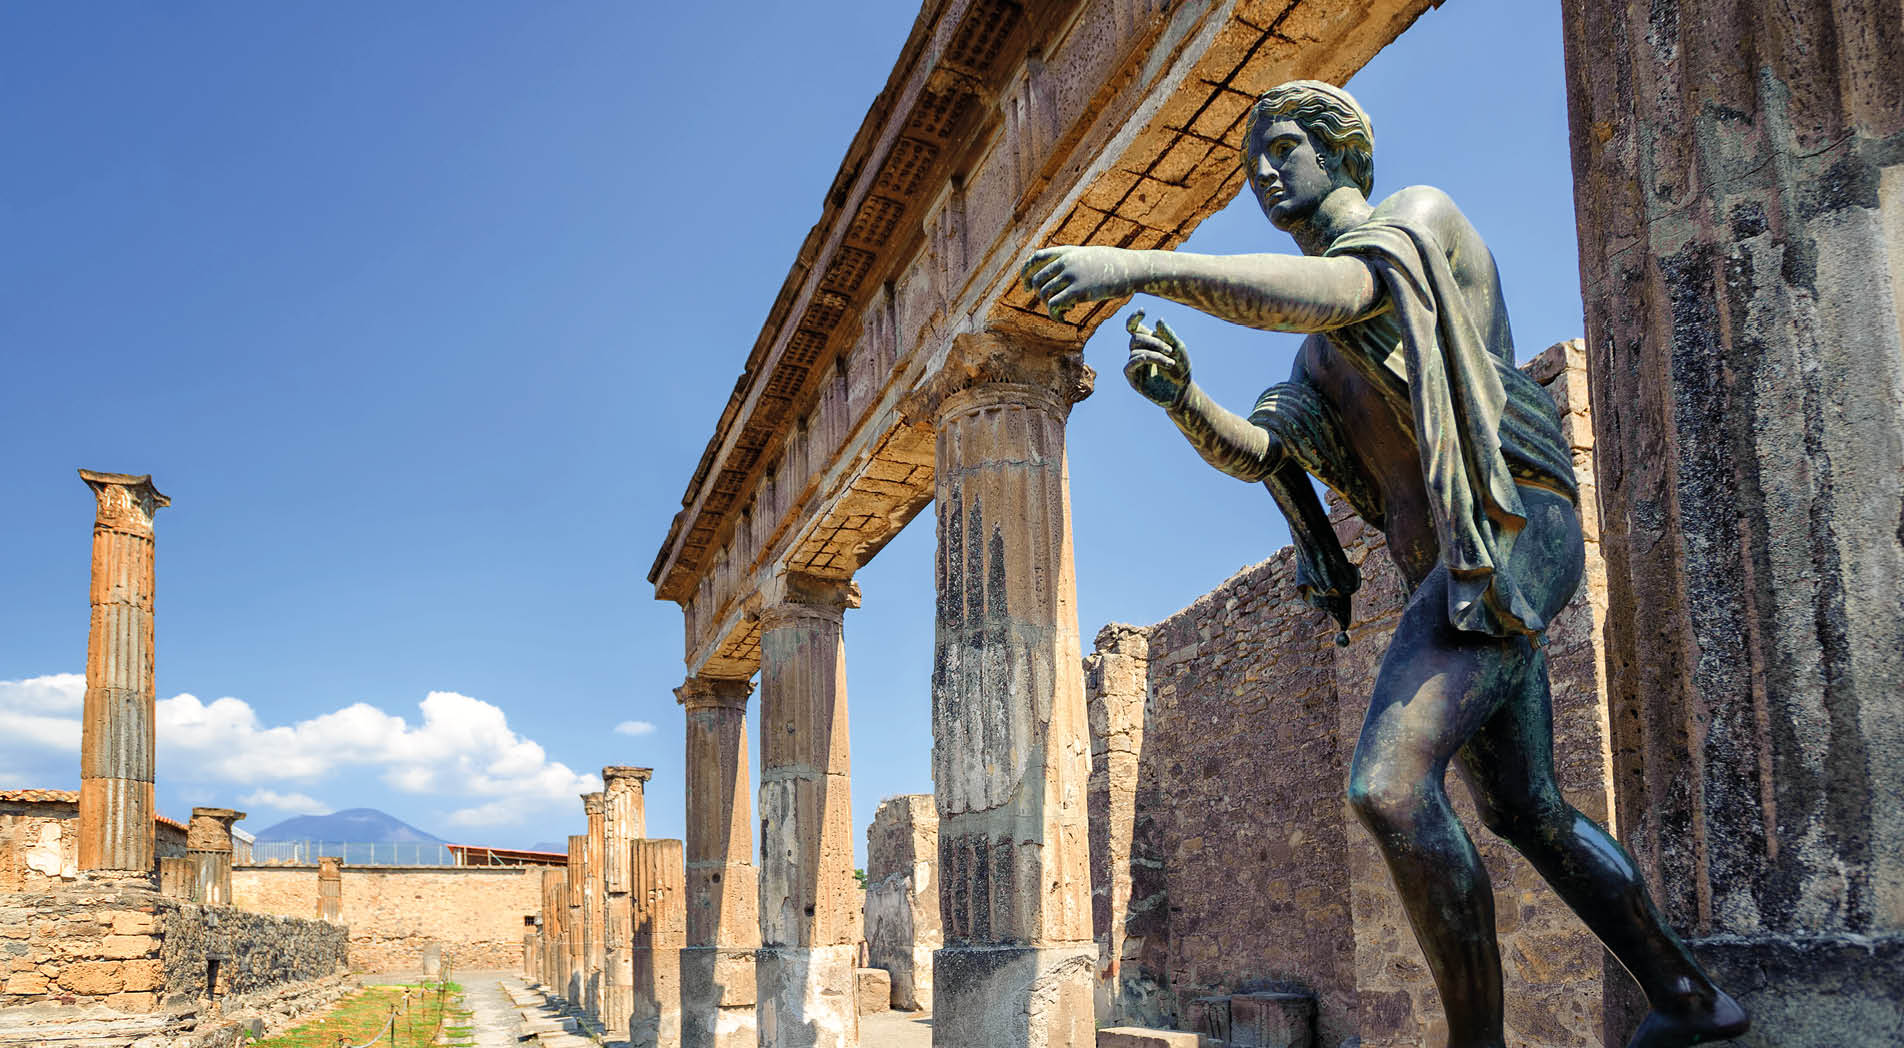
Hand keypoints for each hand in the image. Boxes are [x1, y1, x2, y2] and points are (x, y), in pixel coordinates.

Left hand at [1022, 245, 1137, 320]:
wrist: (1132, 268)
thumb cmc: (1113, 265)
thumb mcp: (1089, 255)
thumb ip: (1073, 261)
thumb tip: (1061, 273)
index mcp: (1066, 252)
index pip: (1036, 258)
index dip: (1025, 272)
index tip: (1025, 286)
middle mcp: (1065, 262)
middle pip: (1036, 280)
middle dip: (1039, 295)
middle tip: (1051, 304)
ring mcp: (1071, 276)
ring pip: (1044, 294)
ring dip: (1049, 307)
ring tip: (1064, 310)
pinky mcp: (1079, 291)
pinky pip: (1054, 305)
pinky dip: (1054, 315)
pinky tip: (1063, 319)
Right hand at [1123, 311, 1190, 406]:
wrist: (1182, 391)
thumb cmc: (1181, 368)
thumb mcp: (1179, 349)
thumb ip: (1168, 335)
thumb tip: (1158, 320)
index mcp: (1148, 342)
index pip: (1134, 327)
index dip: (1134, 318)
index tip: (1142, 311)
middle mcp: (1139, 351)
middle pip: (1136, 338)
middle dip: (1153, 341)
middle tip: (1170, 350)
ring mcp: (1135, 365)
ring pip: (1136, 351)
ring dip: (1154, 355)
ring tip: (1170, 362)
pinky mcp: (1133, 379)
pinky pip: (1129, 366)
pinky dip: (1138, 360)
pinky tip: (1147, 359)